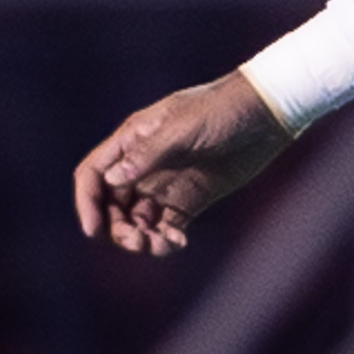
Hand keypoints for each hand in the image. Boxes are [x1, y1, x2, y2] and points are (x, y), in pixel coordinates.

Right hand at [74, 69, 290, 256]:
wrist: (267, 113)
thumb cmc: (222, 109)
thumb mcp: (184, 128)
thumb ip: (149, 154)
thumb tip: (112, 179)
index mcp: (134, 140)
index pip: (94, 174)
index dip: (86, 202)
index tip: (93, 230)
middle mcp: (143, 165)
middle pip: (110, 205)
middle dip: (116, 229)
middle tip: (138, 242)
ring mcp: (165, 184)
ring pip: (135, 221)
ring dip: (139, 239)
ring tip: (162, 245)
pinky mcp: (188, 201)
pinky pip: (164, 228)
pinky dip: (164, 240)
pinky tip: (178, 242)